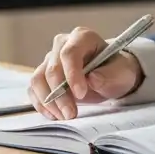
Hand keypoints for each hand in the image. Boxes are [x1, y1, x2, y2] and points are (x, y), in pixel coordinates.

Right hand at [28, 26, 144, 119]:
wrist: (110, 76)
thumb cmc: (116, 71)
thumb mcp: (121, 73)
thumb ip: (109, 75)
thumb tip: (92, 79)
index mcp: (82, 37)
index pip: (70, 53)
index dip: (72, 74)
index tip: (81, 94)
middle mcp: (62, 45)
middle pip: (52, 69)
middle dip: (61, 95)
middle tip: (72, 114)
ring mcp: (50, 59)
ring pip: (38, 80)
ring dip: (49, 102)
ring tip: (65, 116)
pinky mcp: (43, 74)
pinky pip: (34, 89)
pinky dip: (41, 104)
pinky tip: (54, 115)